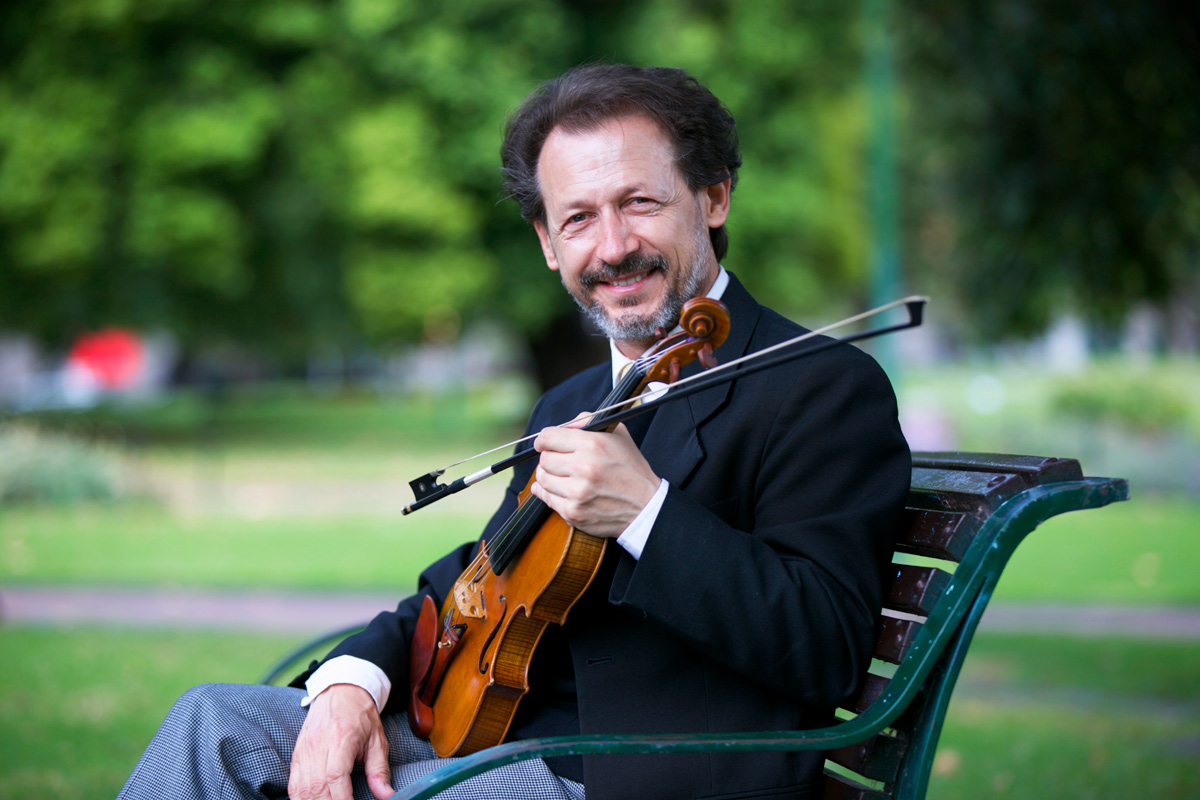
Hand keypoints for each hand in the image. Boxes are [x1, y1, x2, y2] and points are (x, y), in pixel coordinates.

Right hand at [289, 684, 393, 799]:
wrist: (340, 691)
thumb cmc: (361, 716)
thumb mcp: (377, 740)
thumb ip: (379, 771)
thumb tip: (387, 796)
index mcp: (341, 739)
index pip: (336, 776)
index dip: (342, 799)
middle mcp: (318, 745)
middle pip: (317, 786)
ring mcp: (304, 750)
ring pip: (301, 788)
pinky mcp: (296, 754)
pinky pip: (293, 784)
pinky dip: (301, 798)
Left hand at [530, 417, 660, 536]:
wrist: (646, 506)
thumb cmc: (631, 469)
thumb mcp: (617, 435)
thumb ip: (587, 421)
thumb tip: (563, 426)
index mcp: (593, 445)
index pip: (548, 437)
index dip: (544, 439)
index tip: (545, 443)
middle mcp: (584, 468)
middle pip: (544, 459)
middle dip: (549, 458)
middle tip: (559, 461)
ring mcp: (577, 493)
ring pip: (542, 479)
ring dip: (548, 476)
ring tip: (562, 476)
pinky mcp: (573, 512)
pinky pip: (546, 498)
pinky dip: (547, 493)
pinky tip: (556, 489)